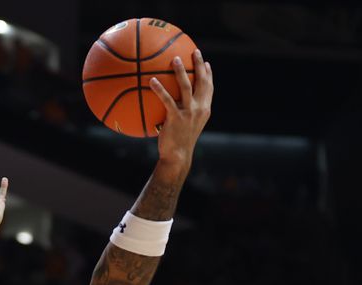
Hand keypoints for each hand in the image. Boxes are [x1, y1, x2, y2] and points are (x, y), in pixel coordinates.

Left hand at [149, 49, 213, 164]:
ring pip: (186, 86)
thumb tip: (172, 103)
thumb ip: (184, 113)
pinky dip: (159, 89)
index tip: (207, 63)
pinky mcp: (176, 118)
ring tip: (174, 59)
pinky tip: (151, 80)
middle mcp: (200, 109)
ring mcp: (189, 113)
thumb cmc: (179, 142)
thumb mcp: (186, 126)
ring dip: (181, 71)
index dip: (209, 75)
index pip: (210, 88)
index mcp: (204, 110)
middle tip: (195, 51)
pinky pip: (167, 100)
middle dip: (199, 65)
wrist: (178, 156)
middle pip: (202, 82)